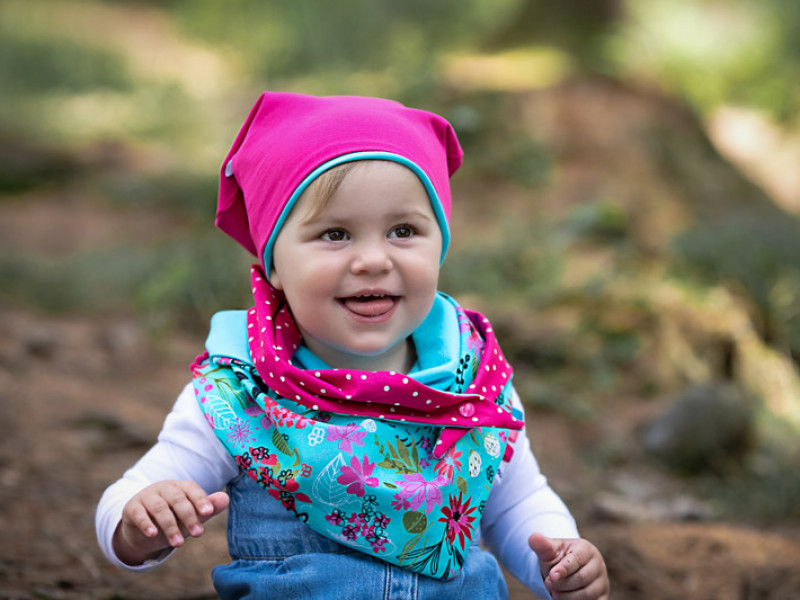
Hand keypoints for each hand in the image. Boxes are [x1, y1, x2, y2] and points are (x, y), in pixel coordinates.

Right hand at [113, 480, 228, 565]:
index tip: (208, 513)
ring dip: (170, 525)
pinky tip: (153, 534)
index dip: (200, 500)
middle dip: (188, 516)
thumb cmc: (173, 518)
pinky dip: (146, 523)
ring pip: (159, 508)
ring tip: (178, 543)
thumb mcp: (191, 515)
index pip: (192, 489)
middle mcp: (163, 488)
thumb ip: (207, 508)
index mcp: (180, 487)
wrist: (143, 528)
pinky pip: (139, 514)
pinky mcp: (132, 508)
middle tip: (198, 534)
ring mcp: (146, 496)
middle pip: (177, 499)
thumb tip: (226, 499)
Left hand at [528, 533, 608, 599]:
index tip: (552, 576)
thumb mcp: (550, 551)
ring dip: (568, 596)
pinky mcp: (602, 597)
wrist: (565, 573)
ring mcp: (602, 582)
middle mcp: (598, 565)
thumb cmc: (558, 559)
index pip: (577, 559)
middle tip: (548, 585)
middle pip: (582, 578)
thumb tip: (533, 538)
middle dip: (563, 584)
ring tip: (554, 594)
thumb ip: (542, 545)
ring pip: (588, 594)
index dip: (564, 569)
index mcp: (586, 549)